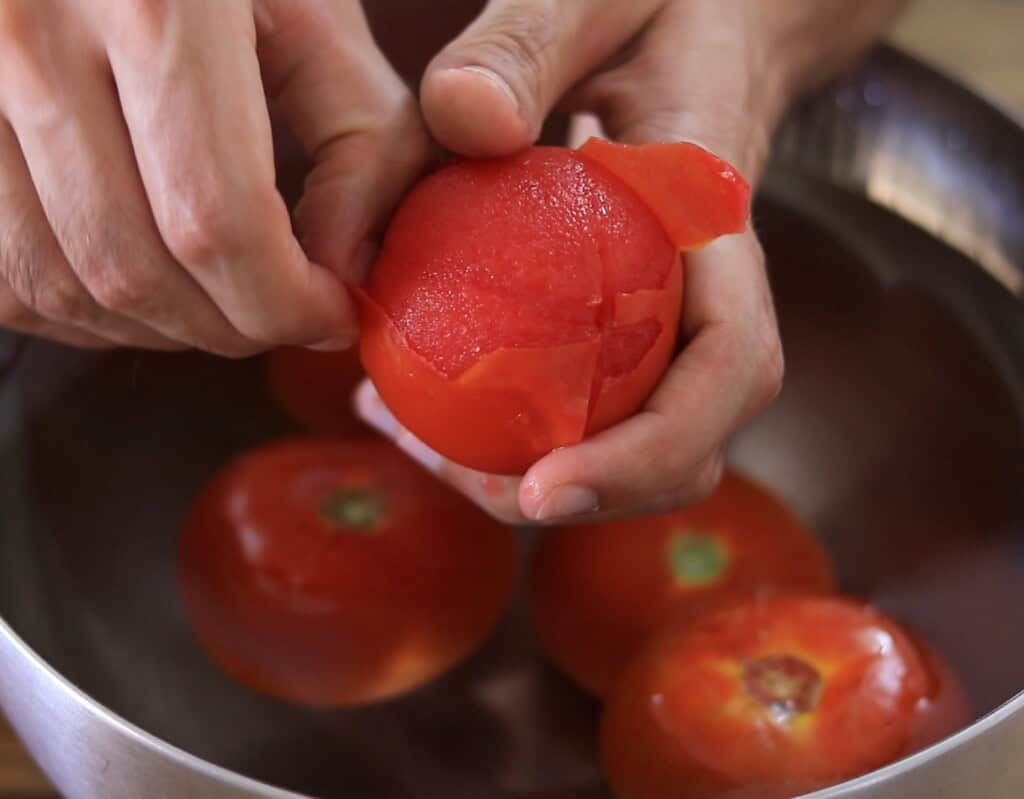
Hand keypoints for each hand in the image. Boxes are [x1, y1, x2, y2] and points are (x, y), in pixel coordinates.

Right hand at [0, 0, 428, 353]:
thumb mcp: (323, 20)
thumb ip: (367, 147)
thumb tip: (343, 280)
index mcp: (153, 0)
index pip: (215, 220)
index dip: (283, 302)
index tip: (331, 314)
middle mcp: (30, 31)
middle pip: (132, 268)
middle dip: (230, 326)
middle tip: (284, 317)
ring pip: (53, 284)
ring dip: (155, 328)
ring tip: (219, 300)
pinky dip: (80, 311)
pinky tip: (144, 281)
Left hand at [357, 0, 904, 523]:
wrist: (714, 24)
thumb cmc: (661, 7)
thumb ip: (524, 46)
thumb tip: (465, 121)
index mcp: (716, 229)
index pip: (726, 370)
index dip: (648, 454)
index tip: (543, 489)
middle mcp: (712, 294)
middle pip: (687, 442)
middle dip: (583, 491)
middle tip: (450, 473)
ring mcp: (680, 315)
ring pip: (637, 434)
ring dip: (536, 469)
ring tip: (413, 443)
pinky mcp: (641, 319)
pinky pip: (597, 397)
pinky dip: (515, 422)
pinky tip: (418, 399)